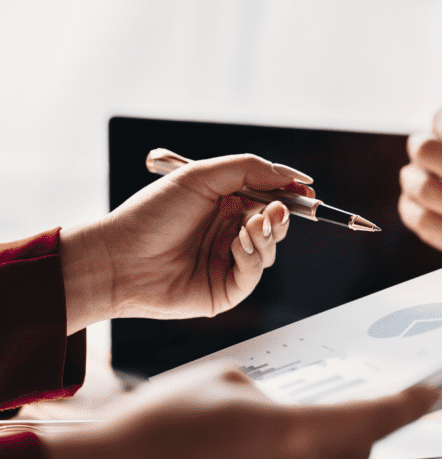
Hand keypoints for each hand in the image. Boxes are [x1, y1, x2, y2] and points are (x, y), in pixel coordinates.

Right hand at [42, 364, 441, 458]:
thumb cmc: (157, 426)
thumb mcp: (226, 382)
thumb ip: (275, 395)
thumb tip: (292, 410)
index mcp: (294, 435)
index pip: (377, 418)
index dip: (414, 404)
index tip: (439, 390)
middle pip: (363, 455)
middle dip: (375, 428)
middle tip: (382, 403)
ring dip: (341, 456)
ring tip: (320, 430)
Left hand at [61, 153, 315, 332]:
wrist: (119, 258)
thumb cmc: (151, 214)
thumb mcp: (201, 176)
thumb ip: (249, 169)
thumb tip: (291, 175)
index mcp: (223, 203)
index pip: (267, 196)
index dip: (288, 193)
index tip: (305, 190)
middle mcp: (228, 231)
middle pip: (275, 224)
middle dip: (282, 215)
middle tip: (278, 209)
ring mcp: (228, 261)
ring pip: (270, 249)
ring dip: (267, 235)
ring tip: (249, 226)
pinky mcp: (226, 289)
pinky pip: (255, 272)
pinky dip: (253, 255)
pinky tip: (238, 244)